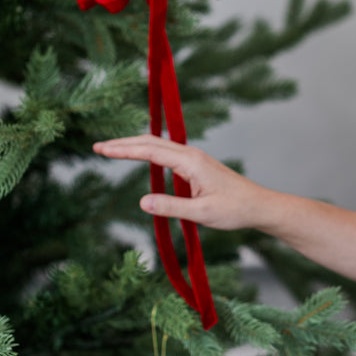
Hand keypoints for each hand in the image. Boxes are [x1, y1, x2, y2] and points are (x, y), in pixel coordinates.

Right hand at [93, 135, 271, 230]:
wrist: (258, 206)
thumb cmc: (234, 210)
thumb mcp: (201, 213)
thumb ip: (172, 207)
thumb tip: (143, 202)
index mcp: (191, 162)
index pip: (150, 150)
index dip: (123, 149)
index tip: (101, 149)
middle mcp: (191, 155)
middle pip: (151, 142)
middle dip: (123, 143)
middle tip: (97, 147)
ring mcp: (193, 158)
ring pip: (157, 146)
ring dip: (133, 146)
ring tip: (110, 150)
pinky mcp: (195, 165)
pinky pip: (165, 153)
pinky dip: (146, 152)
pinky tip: (138, 155)